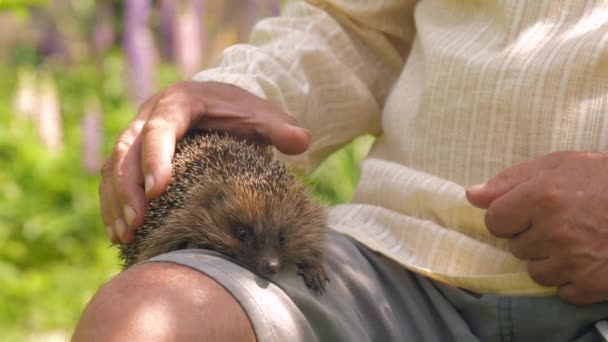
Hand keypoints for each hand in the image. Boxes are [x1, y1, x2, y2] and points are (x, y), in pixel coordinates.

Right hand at [100, 81, 309, 243]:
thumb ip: (280, 126)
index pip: (160, 128)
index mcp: (180, 102)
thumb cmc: (241, 112)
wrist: (221, 104)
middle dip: (127, 187)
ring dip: (115, 200)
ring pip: (114, 165)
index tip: (157, 191)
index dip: (155, 159)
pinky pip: (113, 177)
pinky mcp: (133, 154)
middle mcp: (150, 115)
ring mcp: (137, 133)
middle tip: (136, 222)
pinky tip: (119, 233)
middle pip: (127, 149)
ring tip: (124, 235)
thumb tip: (303, 141)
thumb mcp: (262, 115)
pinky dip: (112, 204)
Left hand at [466, 151, 607, 304]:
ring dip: (548, 259)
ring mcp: (574, 262)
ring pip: (535, 271)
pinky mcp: (593, 285)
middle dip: (530, 235)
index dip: (506, 217)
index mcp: (542, 197)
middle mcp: (554, 232)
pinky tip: (588, 258)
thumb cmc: (604, 178)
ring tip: (575, 240)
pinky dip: (571, 279)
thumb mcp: (558, 165)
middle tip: (559, 222)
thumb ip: (510, 180)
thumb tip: (471, 195)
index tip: (523, 212)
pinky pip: (562, 290)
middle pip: (514, 247)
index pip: (494, 221)